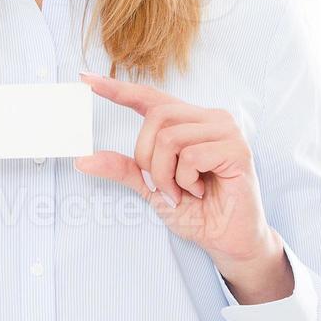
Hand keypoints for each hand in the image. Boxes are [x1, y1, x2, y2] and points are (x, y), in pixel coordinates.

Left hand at [73, 71, 282, 271]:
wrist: (227, 241)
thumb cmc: (196, 212)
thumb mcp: (151, 187)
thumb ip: (123, 168)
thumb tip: (83, 160)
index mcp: (190, 121)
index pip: (150, 98)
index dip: (118, 89)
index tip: (85, 79)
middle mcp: (209, 118)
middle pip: (156, 118)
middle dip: (148, 158)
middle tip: (163, 187)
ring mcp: (226, 131)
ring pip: (170, 138)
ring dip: (166, 175)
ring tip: (183, 192)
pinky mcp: (237, 149)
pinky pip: (191, 156)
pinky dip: (185, 181)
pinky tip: (200, 191)